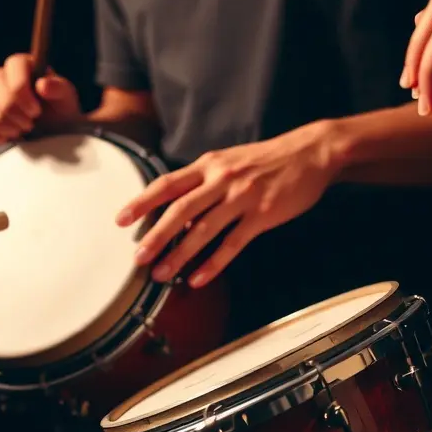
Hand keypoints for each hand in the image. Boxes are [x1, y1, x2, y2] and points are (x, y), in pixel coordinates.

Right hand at [0, 53, 82, 145]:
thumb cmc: (59, 111)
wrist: (52, 133)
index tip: (36, 111)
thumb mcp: (66, 99)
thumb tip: (43, 85)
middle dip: (12, 110)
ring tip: (22, 131)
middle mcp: (2, 76)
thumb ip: (58, 89)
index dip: (21, 90)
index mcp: (23, 65)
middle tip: (30, 124)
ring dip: (3, 123)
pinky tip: (7, 138)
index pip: (13, 65)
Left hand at [116, 125, 340, 287]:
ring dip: (180, 255)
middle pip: (180, 210)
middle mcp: (222, 179)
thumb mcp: (229, 162)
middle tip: (138, 258)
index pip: (167, 184)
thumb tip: (177, 214)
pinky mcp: (262, 215)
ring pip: (203, 230)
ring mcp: (242, 197)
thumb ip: (202, 183)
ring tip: (162, 274)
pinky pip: (232, 244)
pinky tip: (198, 278)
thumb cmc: (266, 160)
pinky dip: (214, 263)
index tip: (121, 220)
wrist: (310, 152)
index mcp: (209, 164)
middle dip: (156, 236)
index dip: (142, 202)